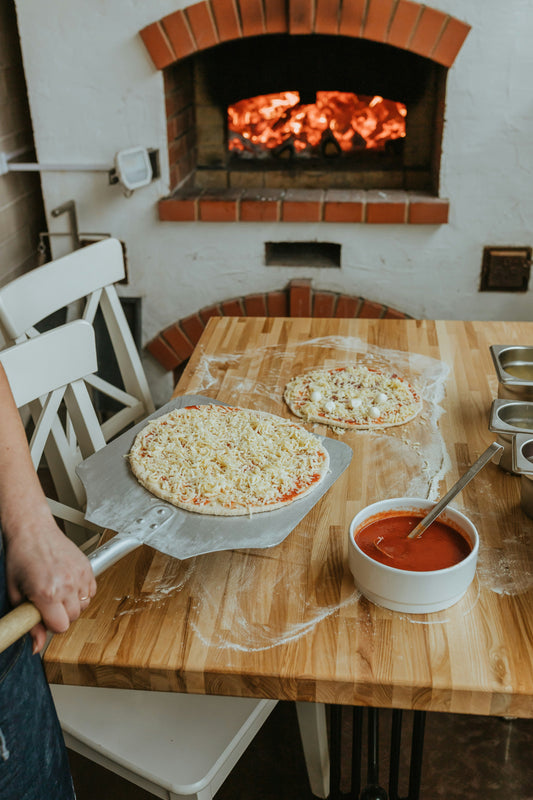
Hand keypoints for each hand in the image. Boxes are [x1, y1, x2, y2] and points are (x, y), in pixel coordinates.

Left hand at [3, 504, 95, 652]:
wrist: (33, 531)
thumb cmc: (21, 557)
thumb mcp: (16, 594)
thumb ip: (28, 623)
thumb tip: (36, 647)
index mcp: (47, 593)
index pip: (60, 627)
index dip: (51, 626)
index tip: (44, 618)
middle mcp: (66, 585)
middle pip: (73, 618)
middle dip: (61, 616)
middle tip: (49, 604)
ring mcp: (79, 575)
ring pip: (84, 606)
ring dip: (72, 604)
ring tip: (58, 592)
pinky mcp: (87, 567)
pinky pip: (92, 591)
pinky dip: (82, 593)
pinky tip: (68, 585)